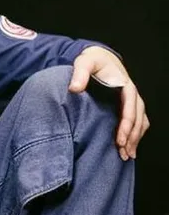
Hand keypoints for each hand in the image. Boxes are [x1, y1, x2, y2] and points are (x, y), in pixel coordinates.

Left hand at [68, 46, 149, 160]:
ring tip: (127, 156)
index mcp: (125, 85)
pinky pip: (137, 123)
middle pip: (138, 118)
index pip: (130, 106)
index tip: (120, 139)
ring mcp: (131, 101)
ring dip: (135, 139)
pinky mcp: (128, 107)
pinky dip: (135, 136)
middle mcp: (132, 94)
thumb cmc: (92, 61)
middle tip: (123, 153)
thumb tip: (74, 88)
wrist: (99, 58)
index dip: (127, 124)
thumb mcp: (84, 63)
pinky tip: (128, 148)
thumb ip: (80, 74)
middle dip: (132, 136)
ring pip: (140, 122)